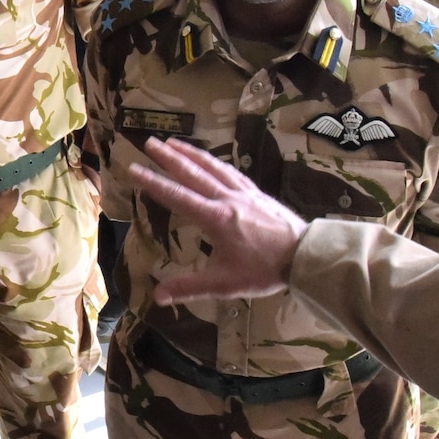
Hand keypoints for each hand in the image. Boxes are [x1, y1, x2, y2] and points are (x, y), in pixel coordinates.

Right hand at [125, 138, 306, 304]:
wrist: (305, 256)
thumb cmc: (264, 270)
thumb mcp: (225, 284)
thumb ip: (190, 288)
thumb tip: (158, 296)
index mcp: (216, 218)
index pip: (177, 197)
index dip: (152, 183)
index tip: (133, 168)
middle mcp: (227, 199)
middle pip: (193, 173)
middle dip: (169, 157)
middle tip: (149, 143)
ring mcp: (244, 193)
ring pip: (213, 167)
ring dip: (191, 154)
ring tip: (174, 142)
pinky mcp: (257, 193)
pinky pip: (232, 172)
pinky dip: (216, 163)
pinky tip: (211, 161)